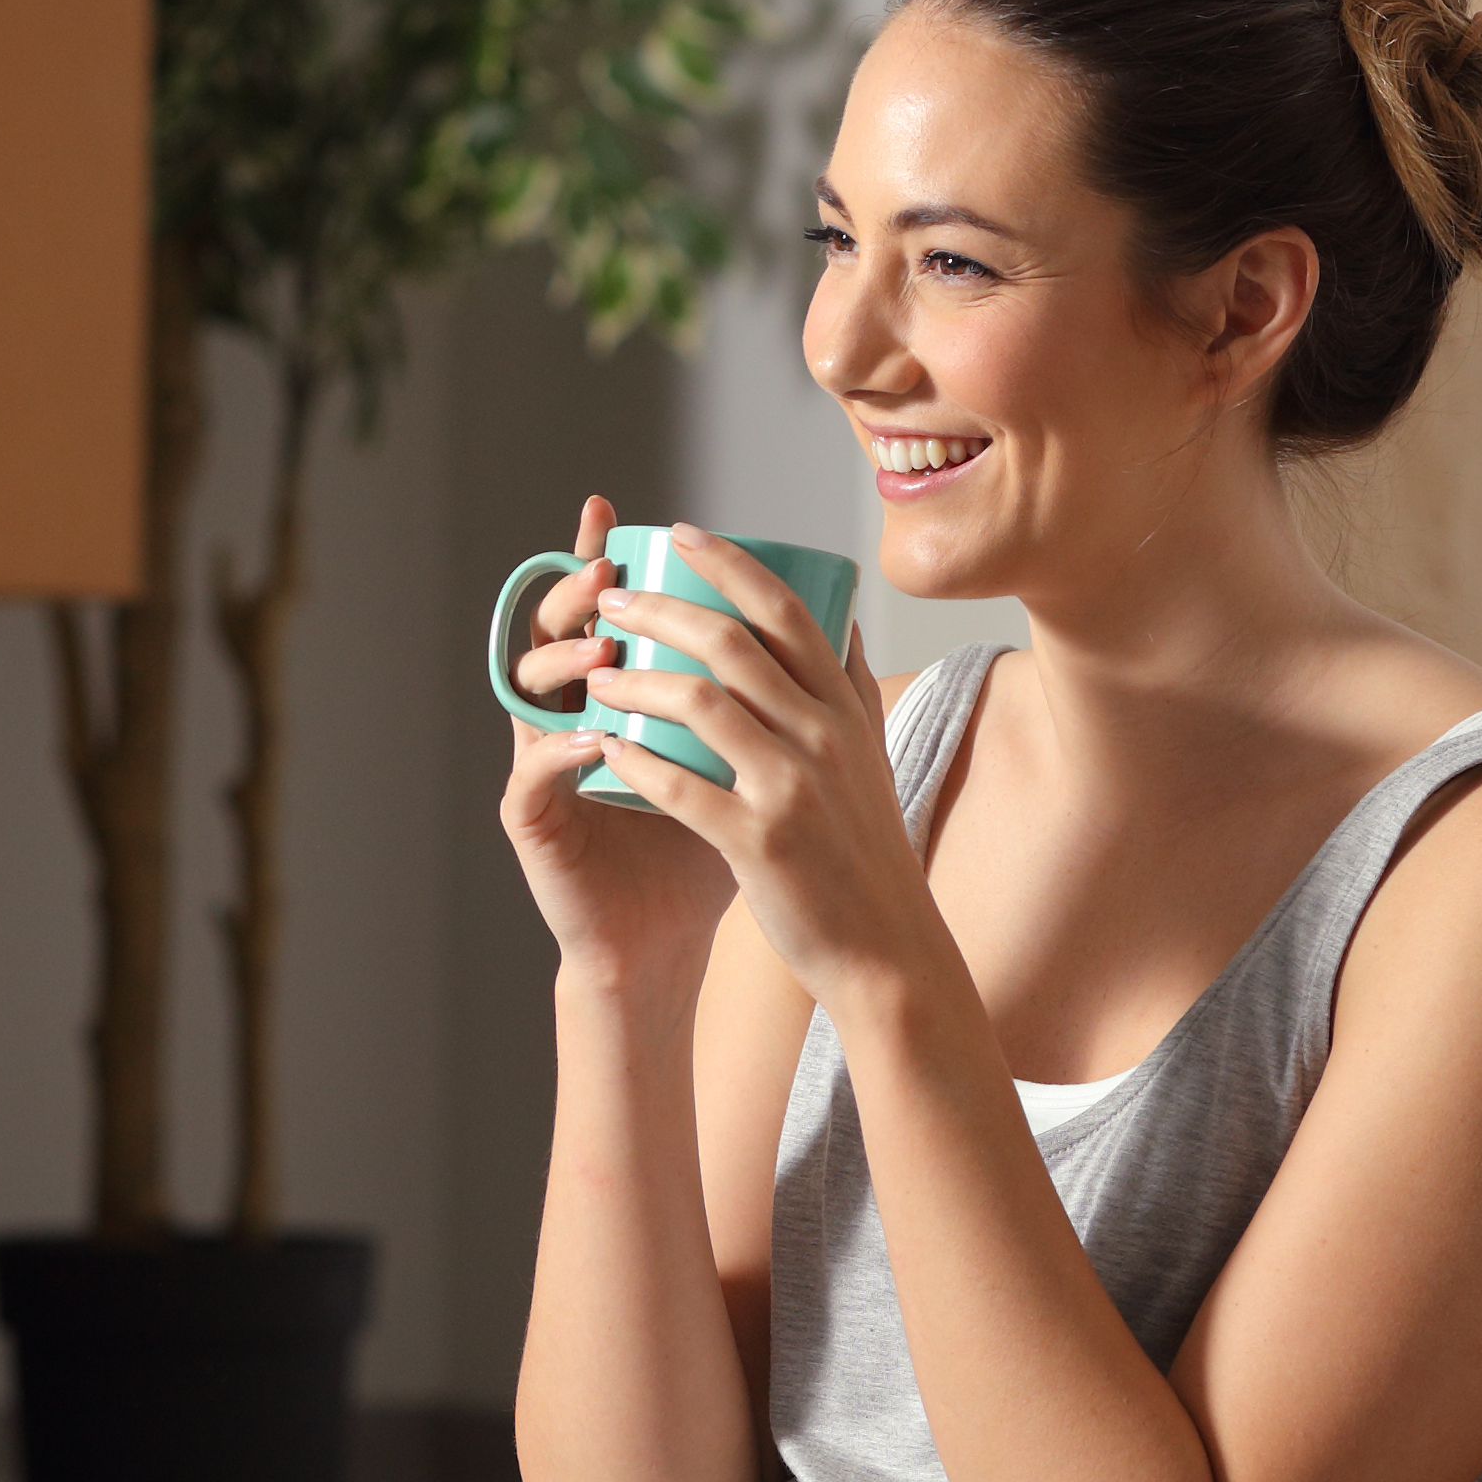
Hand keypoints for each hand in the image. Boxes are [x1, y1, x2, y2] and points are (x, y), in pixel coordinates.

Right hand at [496, 490, 734, 987]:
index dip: (600, 558)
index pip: (604, 610)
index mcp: (615, 694)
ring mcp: (543, 763)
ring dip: (564, 665)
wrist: (663, 940)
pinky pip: (534, 772)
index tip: (622, 516)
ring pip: (528, 691)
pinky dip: (560, 751)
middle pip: (555, 632)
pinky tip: (594, 738)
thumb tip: (841, 630)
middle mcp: (569, 715)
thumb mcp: (748, 763)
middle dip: (577, 596)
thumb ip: (776, 700)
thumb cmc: (708, 850)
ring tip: (604, 654)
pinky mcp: (532, 819)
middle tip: (607, 573)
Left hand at [576, 528, 947, 1007]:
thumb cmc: (865, 850)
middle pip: (731, 642)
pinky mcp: (758, 841)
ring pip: (698, 702)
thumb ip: (850, 687)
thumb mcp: (871, 756)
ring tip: (594, 674)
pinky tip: (603, 747)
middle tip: (611, 598)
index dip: (729, 562)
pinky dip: (633, 759)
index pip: (786, 609)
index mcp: (846, 708)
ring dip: (634, 679)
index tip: (681, 533)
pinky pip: (679, 785)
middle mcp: (824, 736)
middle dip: (660, 607)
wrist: (887, 947)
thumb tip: (839, 615)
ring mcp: (792, 787)